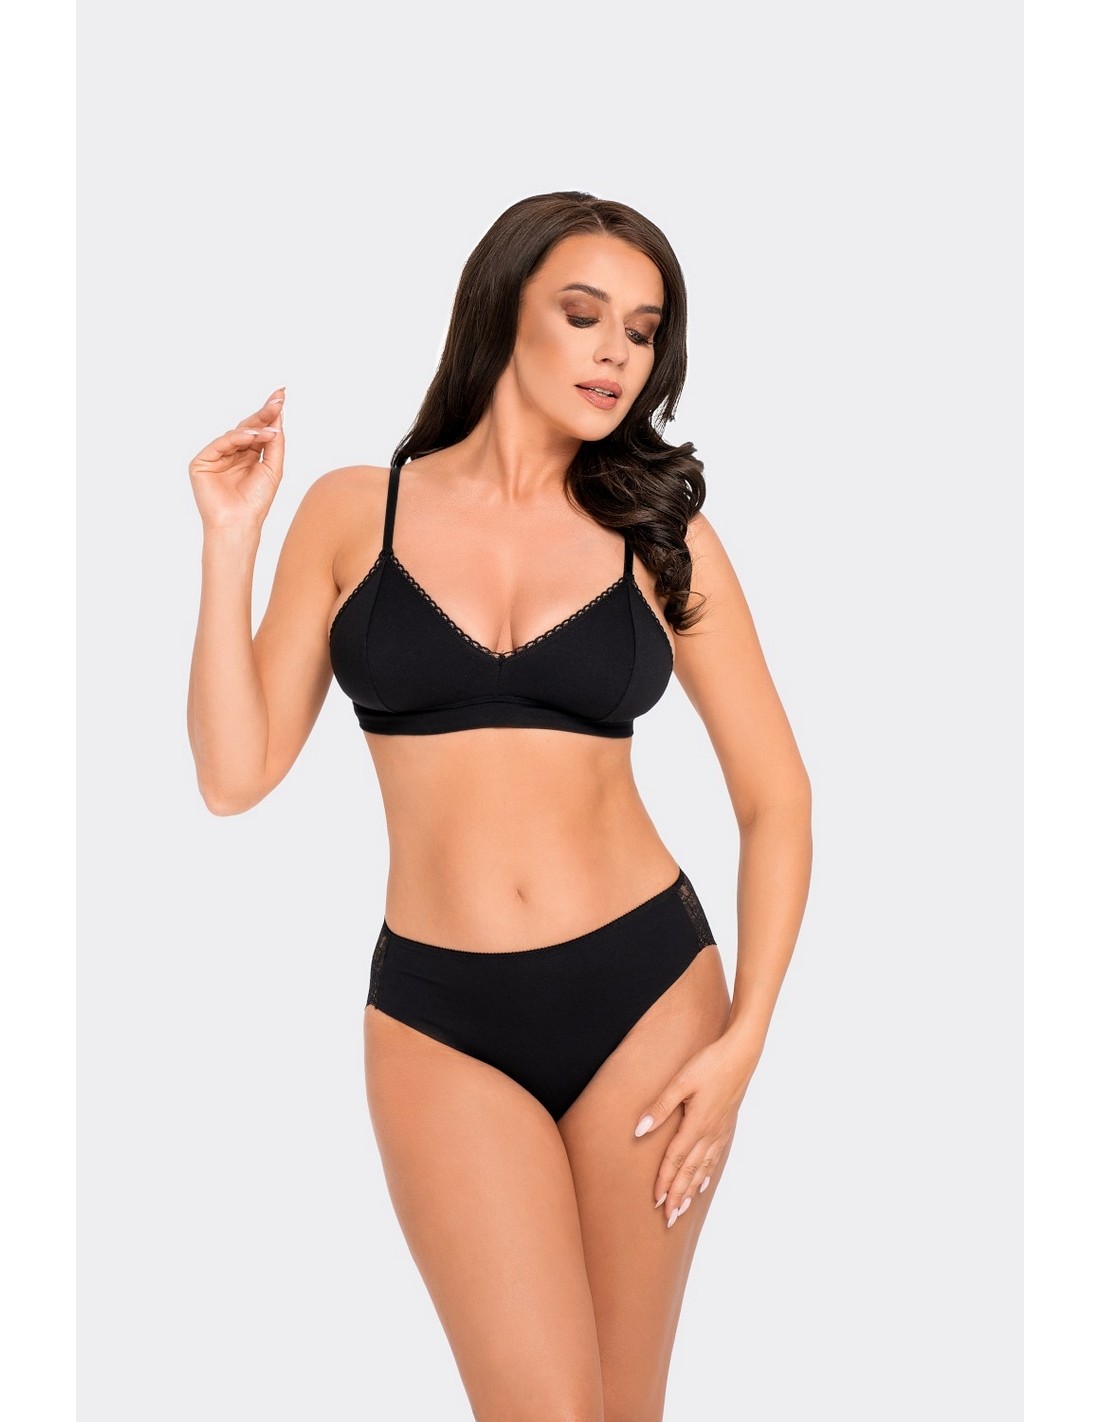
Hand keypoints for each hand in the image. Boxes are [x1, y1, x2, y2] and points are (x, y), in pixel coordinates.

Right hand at [188, 388, 285, 531]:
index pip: (259, 430)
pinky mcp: (201, 462)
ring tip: (270, 428)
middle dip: (264, 412)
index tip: (282, 394)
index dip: (270, 413)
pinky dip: (237, 438)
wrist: (239, 523)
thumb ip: (275, 443)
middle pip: (248, 427)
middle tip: (278, 398)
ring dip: (255, 428)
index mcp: (247, 456)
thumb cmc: (256, 502)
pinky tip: (253, 436)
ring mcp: (215, 457)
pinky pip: (220, 443)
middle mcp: (231, 454)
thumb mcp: (273, 468)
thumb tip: (278, 416)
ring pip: (235, 433)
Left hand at [633, 1030, 762, 1227]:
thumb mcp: (681, 1081)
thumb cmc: (710, 1064)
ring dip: (691, 1190)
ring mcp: (720, 1131)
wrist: (742, 1054)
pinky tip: (702, 1182)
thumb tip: (639, 1130)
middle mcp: (709, 1133)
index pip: (676, 1160)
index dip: (665, 1182)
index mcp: (696, 1124)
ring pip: (703, 1168)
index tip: (656, 1202)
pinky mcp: (727, 1125)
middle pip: (690, 1171)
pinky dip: (706, 1173)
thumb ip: (660, 1107)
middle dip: (678, 1196)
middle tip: (668, 1220)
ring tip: (682, 1209)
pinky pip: (715, 1157)